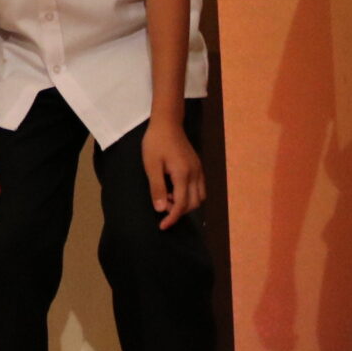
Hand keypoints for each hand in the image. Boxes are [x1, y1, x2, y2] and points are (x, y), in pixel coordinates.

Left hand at [141, 115, 204, 230]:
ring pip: (199, 197)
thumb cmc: (156, 143)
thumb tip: (161, 209)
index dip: (172, 218)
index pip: (182, 204)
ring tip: (168, 196)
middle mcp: (195, 174)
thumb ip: (157, 188)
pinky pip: (200, 188)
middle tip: (162, 204)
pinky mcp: (198, 167)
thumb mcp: (151, 165)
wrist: (167, 123)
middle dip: (179, 210)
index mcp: (183, 174)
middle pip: (194, 204)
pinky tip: (175, 189)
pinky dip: (190, 194)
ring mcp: (199, 170)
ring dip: (186, 203)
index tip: (162, 226)